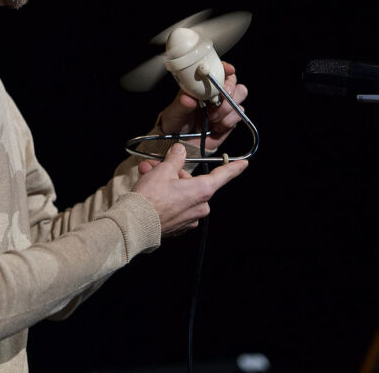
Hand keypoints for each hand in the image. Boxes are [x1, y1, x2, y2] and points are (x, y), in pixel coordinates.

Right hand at [132, 142, 247, 235]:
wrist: (135, 224)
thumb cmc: (150, 198)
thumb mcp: (163, 170)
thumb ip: (175, 159)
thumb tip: (180, 151)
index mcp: (202, 190)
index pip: (222, 176)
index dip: (233, 168)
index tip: (243, 164)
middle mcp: (201, 206)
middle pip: (193, 182)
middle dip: (174, 172)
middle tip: (155, 165)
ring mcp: (191, 219)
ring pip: (182, 193)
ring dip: (166, 183)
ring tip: (146, 176)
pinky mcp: (180, 227)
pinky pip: (176, 206)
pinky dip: (166, 198)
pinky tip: (150, 193)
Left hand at [156, 61, 247, 153]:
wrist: (180, 142)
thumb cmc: (175, 121)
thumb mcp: (175, 112)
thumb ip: (182, 105)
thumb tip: (188, 99)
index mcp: (202, 85)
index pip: (218, 70)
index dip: (225, 68)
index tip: (229, 70)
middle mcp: (215, 93)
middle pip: (233, 81)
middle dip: (229, 89)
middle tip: (217, 101)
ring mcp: (225, 106)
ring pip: (240, 96)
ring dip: (228, 107)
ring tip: (212, 118)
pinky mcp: (231, 120)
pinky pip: (239, 114)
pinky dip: (229, 120)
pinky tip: (216, 127)